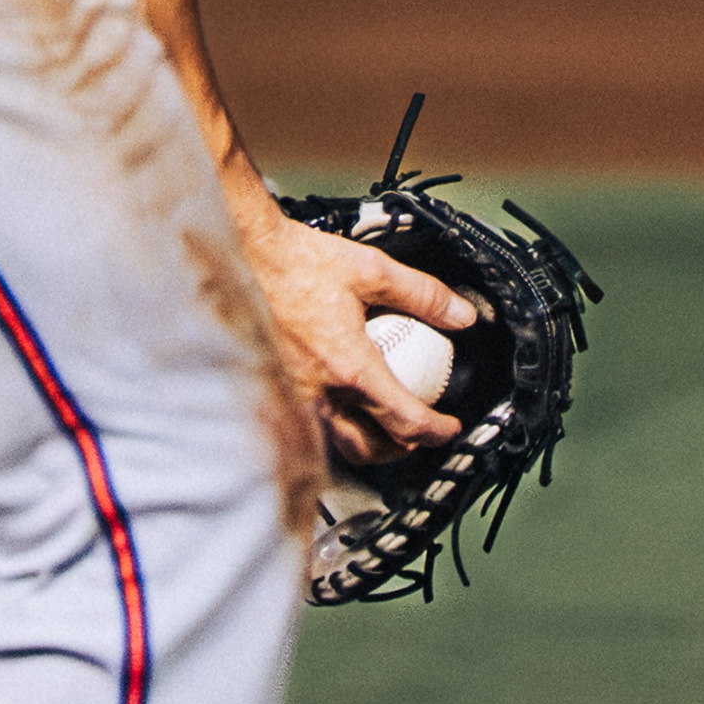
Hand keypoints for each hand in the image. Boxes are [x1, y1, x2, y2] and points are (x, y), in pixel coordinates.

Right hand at [239, 209, 479, 467]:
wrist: (242, 255)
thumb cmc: (295, 262)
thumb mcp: (372, 271)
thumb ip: (423, 295)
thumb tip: (461, 314)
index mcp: (348, 369)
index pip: (404, 420)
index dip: (436, 431)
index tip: (449, 428)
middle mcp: (319, 392)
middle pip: (370, 447)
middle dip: (403, 448)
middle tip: (422, 434)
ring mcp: (294, 395)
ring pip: (338, 441)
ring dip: (369, 442)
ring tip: (386, 427)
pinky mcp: (277, 388)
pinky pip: (314, 424)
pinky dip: (338, 426)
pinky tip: (344, 406)